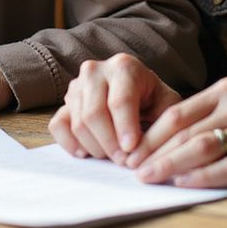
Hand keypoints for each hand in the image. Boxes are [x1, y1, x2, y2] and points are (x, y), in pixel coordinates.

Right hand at [48, 54, 180, 164]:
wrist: (136, 89)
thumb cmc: (153, 99)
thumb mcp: (168, 104)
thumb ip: (163, 122)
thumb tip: (142, 151)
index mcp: (124, 66)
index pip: (120, 101)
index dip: (125, 128)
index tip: (131, 149)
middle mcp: (95, 71)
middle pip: (94, 113)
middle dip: (109, 143)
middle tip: (124, 161)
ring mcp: (76, 85)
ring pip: (78, 123)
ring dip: (95, 147)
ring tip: (113, 156)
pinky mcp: (64, 101)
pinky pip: (58, 126)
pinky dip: (70, 143)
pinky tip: (88, 152)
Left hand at [128, 76, 226, 186]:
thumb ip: (216, 112)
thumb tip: (175, 135)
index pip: (177, 111)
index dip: (150, 132)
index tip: (131, 149)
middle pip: (183, 130)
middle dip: (153, 151)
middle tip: (132, 169)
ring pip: (201, 147)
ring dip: (170, 165)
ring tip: (149, 178)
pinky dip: (203, 176)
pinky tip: (184, 183)